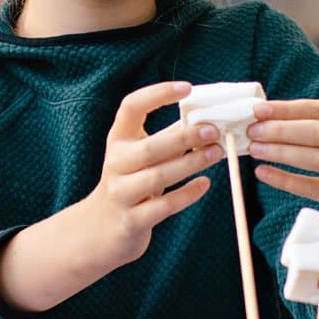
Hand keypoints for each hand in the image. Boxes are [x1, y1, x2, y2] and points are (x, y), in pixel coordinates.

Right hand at [75, 80, 227, 273]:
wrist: (102, 229)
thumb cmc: (131, 184)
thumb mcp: (140, 157)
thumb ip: (167, 138)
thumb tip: (205, 118)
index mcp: (118, 140)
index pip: (131, 107)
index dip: (157, 94)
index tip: (187, 88)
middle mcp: (115, 164)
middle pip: (150, 148)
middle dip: (184, 138)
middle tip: (213, 131)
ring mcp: (121, 193)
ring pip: (157, 177)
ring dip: (190, 164)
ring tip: (217, 154)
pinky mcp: (132, 220)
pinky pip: (163, 207)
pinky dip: (187, 194)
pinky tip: (205, 184)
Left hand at [249, 98, 318, 266]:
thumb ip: (312, 118)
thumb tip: (263, 113)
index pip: (315, 109)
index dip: (284, 110)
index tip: (256, 111)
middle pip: (315, 132)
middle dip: (280, 131)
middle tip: (251, 132)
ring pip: (315, 158)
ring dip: (280, 153)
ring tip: (254, 149)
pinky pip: (311, 188)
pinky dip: (284, 180)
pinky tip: (263, 173)